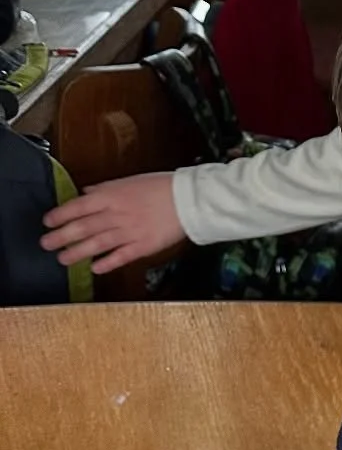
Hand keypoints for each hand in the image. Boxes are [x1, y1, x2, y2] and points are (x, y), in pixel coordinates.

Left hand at [41, 172, 184, 273]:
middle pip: (84, 227)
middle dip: (62, 236)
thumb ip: (104, 190)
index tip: (48, 222)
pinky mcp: (144, 246)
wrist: (188, 200)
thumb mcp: (127, 182)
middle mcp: (117, 214)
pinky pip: (122, 256)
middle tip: (46, 244)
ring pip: (98, 243)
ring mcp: (130, 231)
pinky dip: (107, 262)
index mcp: (111, 196)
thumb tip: (86, 194)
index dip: (61, 215)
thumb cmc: (159, 188)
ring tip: (63, 259)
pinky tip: (95, 268)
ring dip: (78, 252)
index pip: (78, 206)